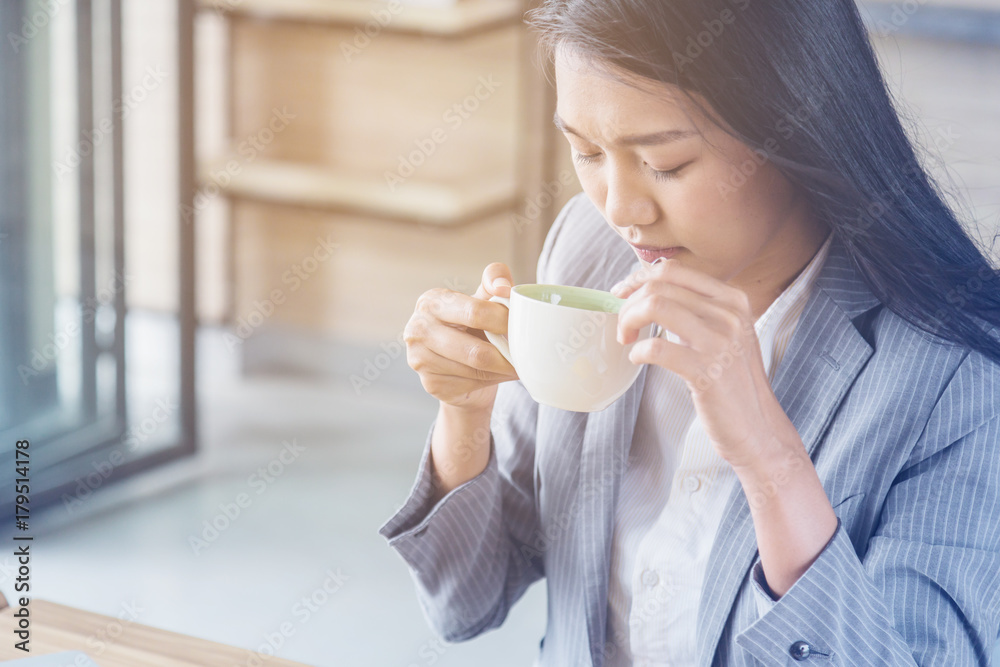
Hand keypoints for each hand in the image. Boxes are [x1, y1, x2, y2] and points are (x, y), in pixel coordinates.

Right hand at [403, 263, 518, 412]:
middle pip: (476, 351)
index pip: (475, 312)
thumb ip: (494, 280)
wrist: (454, 362)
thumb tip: (503, 287)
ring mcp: (420, 359)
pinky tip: (496, 374)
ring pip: (476, 371)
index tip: (522, 325)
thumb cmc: (471, 325)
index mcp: (431, 301)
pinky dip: (492, 381)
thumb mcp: (482, 298)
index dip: (504, 321)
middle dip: (507, 354)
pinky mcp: (431, 383)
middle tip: (525, 354)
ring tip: (515, 364)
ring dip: (502, 369)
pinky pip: (472, 385)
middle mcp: (418, 329)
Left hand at [611, 259, 799, 467]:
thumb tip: (647, 293)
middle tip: (623, 326)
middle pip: (659, 287)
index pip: (674, 271)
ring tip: (626, 340)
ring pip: (655, 306)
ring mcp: (720, 342)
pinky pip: (656, 346)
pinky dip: (638, 350)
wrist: (758, 428)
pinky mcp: (707, 371)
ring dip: (628, 322)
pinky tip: (638, 358)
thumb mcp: (725, 335)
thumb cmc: (733, 383)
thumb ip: (697, 311)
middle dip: (628, 304)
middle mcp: (729, 314)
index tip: (622, 294)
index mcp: (733, 300)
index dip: (639, 279)